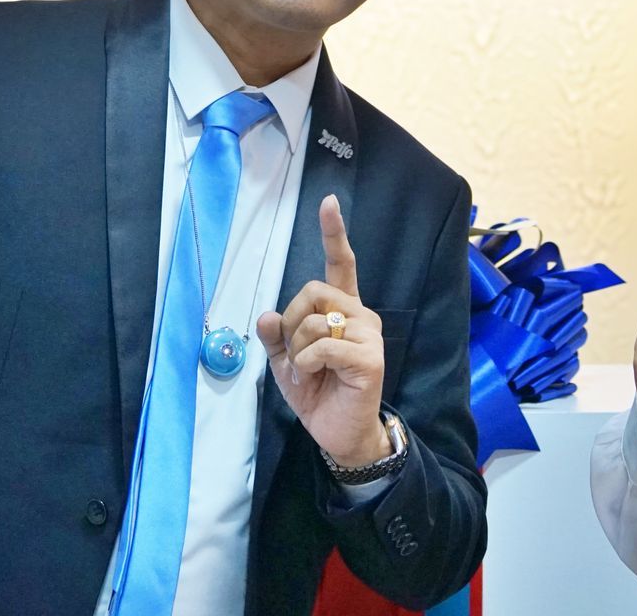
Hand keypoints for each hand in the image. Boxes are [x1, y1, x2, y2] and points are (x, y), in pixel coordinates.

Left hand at [257, 194, 391, 467]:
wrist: (339, 434)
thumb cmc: (318, 394)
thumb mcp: (287, 363)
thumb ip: (277, 338)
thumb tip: (267, 315)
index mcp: (342, 309)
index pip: (340, 264)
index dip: (333, 233)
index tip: (328, 203)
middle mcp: (359, 314)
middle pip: (312, 290)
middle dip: (292, 322)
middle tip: (296, 353)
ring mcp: (368, 333)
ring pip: (315, 319)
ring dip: (299, 350)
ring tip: (310, 372)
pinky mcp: (369, 357)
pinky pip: (324, 345)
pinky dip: (307, 363)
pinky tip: (315, 377)